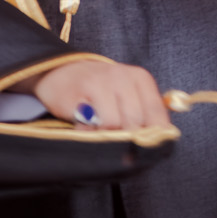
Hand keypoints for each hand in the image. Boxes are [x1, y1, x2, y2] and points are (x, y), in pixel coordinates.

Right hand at [23, 57, 168, 130]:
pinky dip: (88, 132)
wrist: (60, 72)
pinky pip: (90, 124)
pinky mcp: (79, 92)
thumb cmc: (99, 90)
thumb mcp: (127, 96)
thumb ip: (143, 115)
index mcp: (140, 78)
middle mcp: (123, 77)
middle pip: (135, 123)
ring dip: (105, 134)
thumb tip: (156, 142)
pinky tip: (84, 124)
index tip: (142, 146)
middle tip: (114, 137)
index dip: (152, 137)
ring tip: (97, 128)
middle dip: (126, 137)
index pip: (156, 115)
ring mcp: (100, 82)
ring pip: (113, 125)